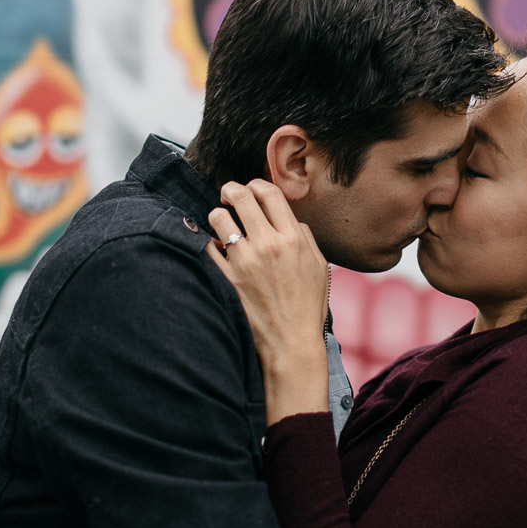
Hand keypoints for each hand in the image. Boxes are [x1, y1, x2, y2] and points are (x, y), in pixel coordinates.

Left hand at [204, 180, 330, 422]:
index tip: (251, 189)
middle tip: (227, 193)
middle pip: (241, 196)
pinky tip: (216, 248)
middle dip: (231, 189)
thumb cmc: (307, 306)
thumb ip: (305, 237)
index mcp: (293, 239)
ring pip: (219, 218)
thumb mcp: (318, 267)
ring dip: (218, 215)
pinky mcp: (227, 278)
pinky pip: (207, 247)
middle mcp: (268, 245)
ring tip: (221, 223)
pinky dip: (209, 243)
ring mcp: (245, 262)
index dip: (257, 184)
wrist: (291, 343)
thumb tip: (291, 219)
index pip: (270, 193)